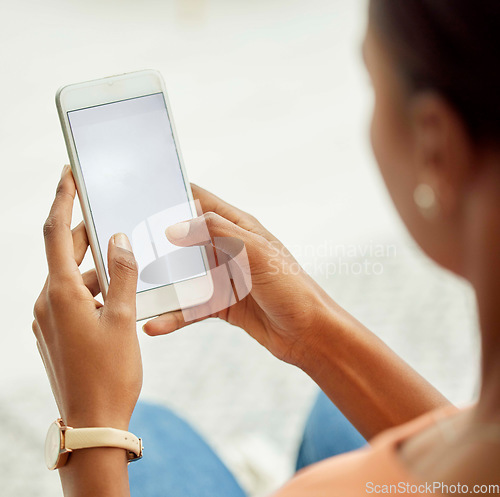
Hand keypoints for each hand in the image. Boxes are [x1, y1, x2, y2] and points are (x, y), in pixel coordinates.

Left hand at [33, 165, 141, 429]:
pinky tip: (117, 294)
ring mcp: (49, 319)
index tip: (68, 174)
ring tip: (125, 263)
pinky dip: (93, 288)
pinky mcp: (56, 332)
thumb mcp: (123, 319)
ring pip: (71, 277)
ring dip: (96, 267)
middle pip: (64, 254)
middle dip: (87, 234)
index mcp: (61, 294)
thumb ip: (122, 274)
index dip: (61, 199)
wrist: (92, 421)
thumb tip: (120, 240)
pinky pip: (73, 297)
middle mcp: (47, 302)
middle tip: (112, 217)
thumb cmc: (110, 373)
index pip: (55, 233)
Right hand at [143, 184, 334, 366]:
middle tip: (126, 240)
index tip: (144, 191)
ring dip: (161, 281)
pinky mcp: (220, 304)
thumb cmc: (291, 287)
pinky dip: (173, 315)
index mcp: (239, 228)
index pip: (202, 202)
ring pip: (184, 275)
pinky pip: (190, 307)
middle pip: (186, 238)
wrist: (308, 333)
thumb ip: (218, 233)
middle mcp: (228, 249)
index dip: (176, 193)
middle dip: (158, 239)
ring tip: (132, 285)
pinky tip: (154, 325)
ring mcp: (222, 277)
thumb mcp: (256, 252)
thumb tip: (176, 227)